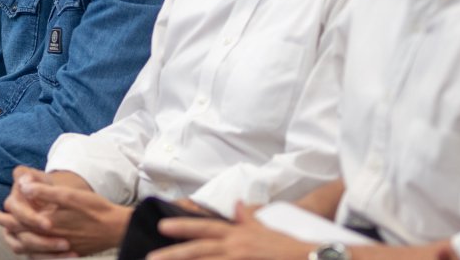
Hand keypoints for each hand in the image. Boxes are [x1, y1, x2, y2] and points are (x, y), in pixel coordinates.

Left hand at [0, 173, 130, 255]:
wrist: (116, 229)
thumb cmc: (95, 209)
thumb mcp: (70, 195)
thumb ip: (45, 192)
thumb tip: (23, 186)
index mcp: (47, 223)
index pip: (17, 221)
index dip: (4, 216)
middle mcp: (50, 239)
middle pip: (20, 236)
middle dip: (6, 228)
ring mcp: (58, 248)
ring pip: (30, 249)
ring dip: (18, 240)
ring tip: (11, 234)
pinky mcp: (67, 253)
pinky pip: (43, 256)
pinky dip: (33, 251)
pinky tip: (33, 246)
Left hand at [149, 202, 312, 259]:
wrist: (309, 257)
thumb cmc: (286, 246)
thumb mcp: (265, 228)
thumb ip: (247, 218)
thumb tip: (237, 205)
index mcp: (238, 234)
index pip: (206, 228)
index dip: (184, 227)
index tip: (164, 227)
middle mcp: (236, 248)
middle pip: (200, 251)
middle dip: (174, 255)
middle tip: (151, 259)